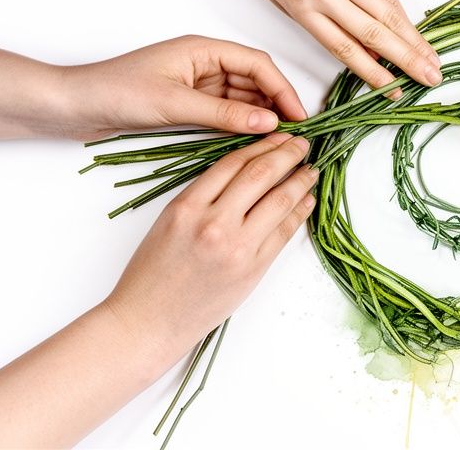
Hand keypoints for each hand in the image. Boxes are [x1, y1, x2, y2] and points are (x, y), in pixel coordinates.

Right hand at [0, 133, 316, 446]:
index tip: (276, 136)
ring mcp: (236, 248)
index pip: (232, 163)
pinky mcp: (253, 270)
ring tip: (311, 170)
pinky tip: (307, 200)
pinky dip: (299, 212)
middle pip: (260, 175)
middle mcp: (213, 223)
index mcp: (186, 206)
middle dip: (286, 154)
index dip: (259, 145)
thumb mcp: (168, 223)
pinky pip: (283, 233)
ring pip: (279, 201)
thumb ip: (204, 197)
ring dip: (300, 181)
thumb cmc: (151, 275)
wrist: (147, 322)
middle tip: (302, 143)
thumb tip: (245, 173)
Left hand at [64, 35, 307, 139]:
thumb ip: (225, 113)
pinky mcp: (188, 103)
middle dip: (277, 103)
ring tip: (278, 141)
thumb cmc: (116, 93)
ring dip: (261, 116)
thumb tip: (269, 122)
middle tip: (294, 133)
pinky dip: (241, 124)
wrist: (73, 105)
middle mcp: (204, 63)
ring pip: (243, 97)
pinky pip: (226, 111)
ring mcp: (197, 83)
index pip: (258, 64)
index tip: (297, 117)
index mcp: (203, 49)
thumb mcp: (175, 104)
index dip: (282, 88)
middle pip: (255, 80)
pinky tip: (251, 140)